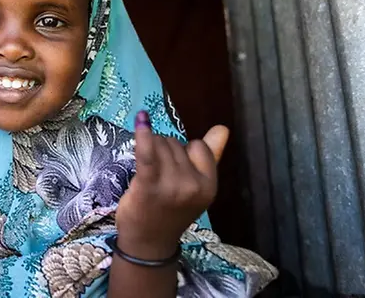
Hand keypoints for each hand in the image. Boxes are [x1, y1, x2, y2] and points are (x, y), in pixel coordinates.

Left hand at [114, 111, 228, 258]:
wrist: (148, 242)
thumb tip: (223, 128)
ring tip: (148, 173)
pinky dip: (143, 136)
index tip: (175, 170)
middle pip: (175, 144)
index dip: (184, 152)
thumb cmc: (170, 211)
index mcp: (209, 186)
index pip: (199, 147)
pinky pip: (147, 154)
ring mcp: (171, 186)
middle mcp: (194, 185)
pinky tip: (141, 121)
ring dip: (150, 149)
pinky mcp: (148, 185)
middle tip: (159, 177)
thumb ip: (211, 156)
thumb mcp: (197, 188)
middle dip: (165, 151)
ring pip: (159, 143)